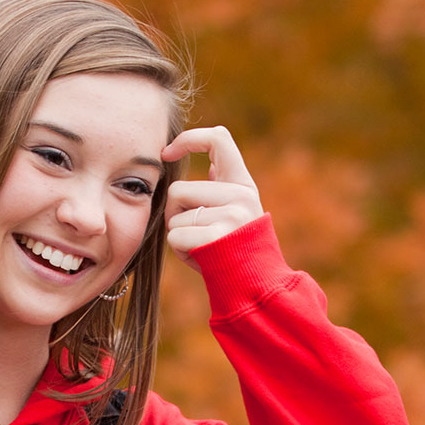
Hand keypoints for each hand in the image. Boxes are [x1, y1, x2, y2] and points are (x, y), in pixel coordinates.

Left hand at [162, 126, 264, 270]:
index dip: (188, 139)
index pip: (218, 138)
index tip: (167, 153)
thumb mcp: (238, 211)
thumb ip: (223, 187)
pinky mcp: (217, 237)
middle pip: (178, 190)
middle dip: (175, 214)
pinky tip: (200, 259)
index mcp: (243, 184)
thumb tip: (209, 161)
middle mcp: (241, 195)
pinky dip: (179, 251)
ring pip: (174, 216)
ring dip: (178, 235)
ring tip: (202, 247)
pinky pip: (175, 237)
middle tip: (196, 233)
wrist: (257, 286)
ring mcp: (231, 215)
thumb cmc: (237, 249)